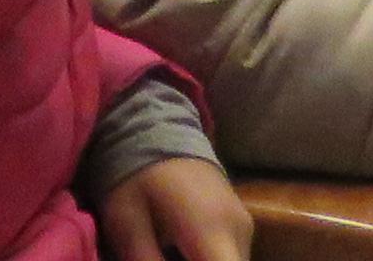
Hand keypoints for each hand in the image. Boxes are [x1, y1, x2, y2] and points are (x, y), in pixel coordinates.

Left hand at [94, 151, 249, 260]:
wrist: (153, 125)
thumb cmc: (135, 174)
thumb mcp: (127, 224)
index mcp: (212, 231)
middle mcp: (239, 230)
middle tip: (161, 254)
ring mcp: (244, 224)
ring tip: (165, 249)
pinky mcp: (242, 222)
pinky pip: (229, 255)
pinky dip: (206, 258)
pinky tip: (177, 251)